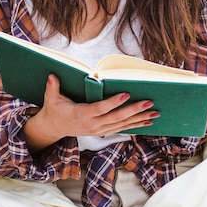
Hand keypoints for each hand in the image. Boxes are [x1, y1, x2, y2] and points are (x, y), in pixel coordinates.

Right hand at [23, 74, 157, 152]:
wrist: (54, 128)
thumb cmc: (54, 110)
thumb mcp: (51, 99)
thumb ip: (53, 87)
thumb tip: (52, 75)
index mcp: (81, 114)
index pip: (100, 108)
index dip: (113, 102)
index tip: (126, 94)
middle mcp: (92, 124)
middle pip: (116, 118)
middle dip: (134, 110)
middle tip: (149, 102)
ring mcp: (99, 130)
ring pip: (122, 125)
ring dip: (139, 119)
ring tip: (155, 113)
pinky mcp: (102, 131)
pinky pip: (121, 129)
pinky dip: (135, 126)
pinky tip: (147, 122)